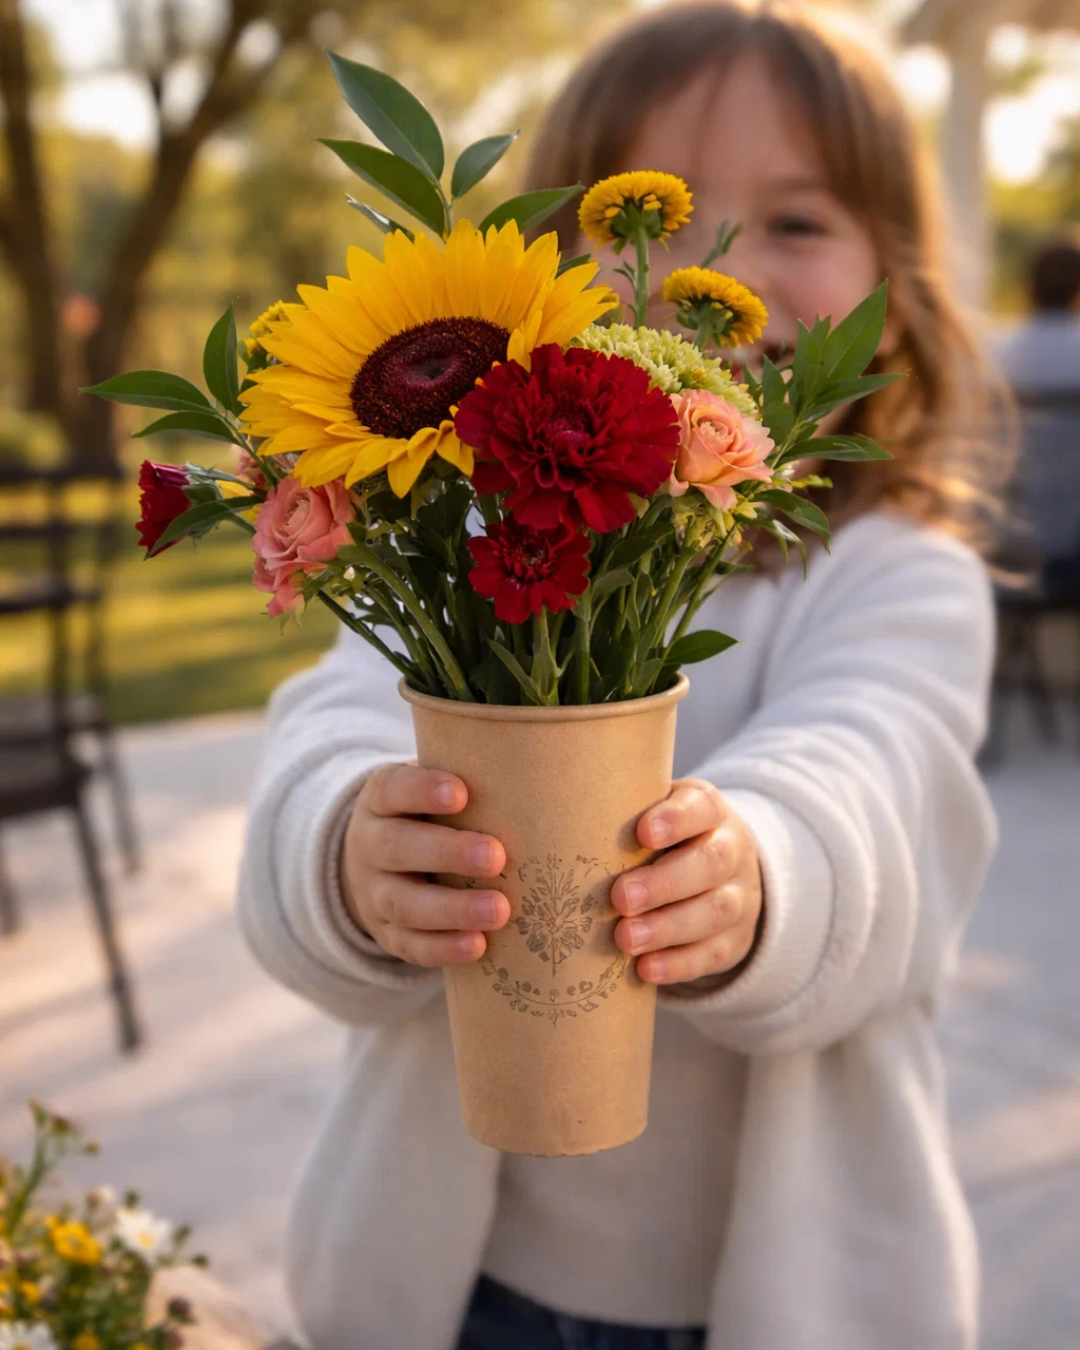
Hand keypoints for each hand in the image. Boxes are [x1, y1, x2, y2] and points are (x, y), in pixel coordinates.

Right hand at [341, 762, 509, 966]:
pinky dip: (443, 948)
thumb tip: (541, 782)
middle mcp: (368, 846)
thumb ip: (472, 788)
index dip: (421, 790)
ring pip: (403, 903)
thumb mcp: (433, 796)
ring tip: (498, 910)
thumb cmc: (429, 819)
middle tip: (495, 856)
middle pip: (396, 848)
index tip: (460, 793)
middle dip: (447, 853)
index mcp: (380, 801)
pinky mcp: (387, 934)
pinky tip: (478, 945)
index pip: (392, 789)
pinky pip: (410, 945)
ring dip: (452, 909)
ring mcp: (373, 894)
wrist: (376, 867)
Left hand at [611, 779, 762, 984]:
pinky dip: (679, 964)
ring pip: (716, 911)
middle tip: (621, 897)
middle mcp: (731, 851)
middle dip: (665, 882)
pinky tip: (645, 970)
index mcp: (708, 812)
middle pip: (711, 862)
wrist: (721, 879)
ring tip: (625, 939)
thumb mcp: (651, 819)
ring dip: (667, 927)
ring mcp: (739, 897)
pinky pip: (713, 954)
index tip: (643, 833)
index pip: (701, 806)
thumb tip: (554, 828)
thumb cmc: (664, 843)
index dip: (677, 819)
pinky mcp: (734, 941)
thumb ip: (620, 819)